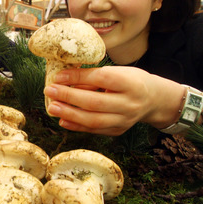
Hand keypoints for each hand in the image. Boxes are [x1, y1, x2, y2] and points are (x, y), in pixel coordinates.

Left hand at [43, 66, 185, 135]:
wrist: (154, 99)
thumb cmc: (131, 81)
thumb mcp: (118, 72)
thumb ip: (95, 77)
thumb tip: (65, 80)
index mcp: (131, 83)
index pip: (101, 79)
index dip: (78, 77)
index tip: (58, 76)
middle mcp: (130, 104)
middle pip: (95, 102)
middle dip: (68, 97)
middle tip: (49, 90)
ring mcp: (124, 120)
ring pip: (93, 120)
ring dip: (69, 114)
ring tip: (52, 107)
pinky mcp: (118, 131)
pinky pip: (94, 130)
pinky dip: (76, 126)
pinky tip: (62, 119)